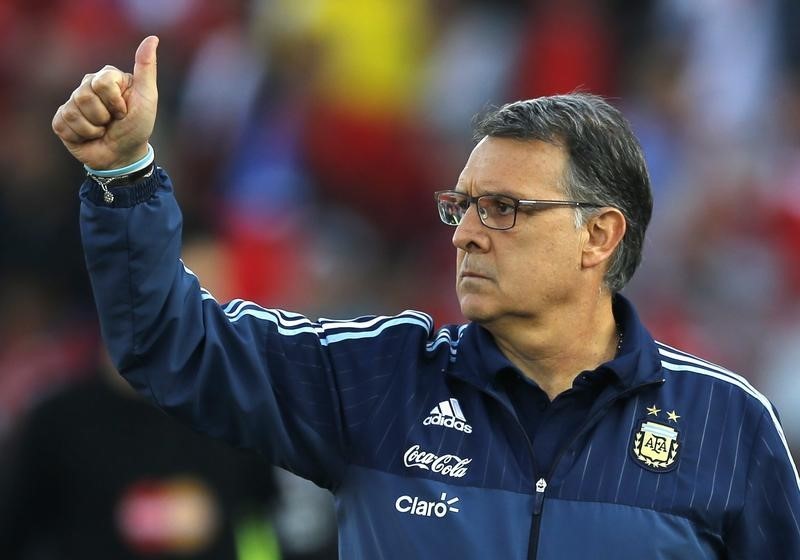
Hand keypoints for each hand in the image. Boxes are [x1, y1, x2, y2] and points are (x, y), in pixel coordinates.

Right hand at [52, 36, 158, 169]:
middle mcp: (87, 86)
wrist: (124, 156)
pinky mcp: (61, 120)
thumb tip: (152, 38)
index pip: (101, 83)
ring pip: (74, 112)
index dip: (115, 103)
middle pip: (84, 96)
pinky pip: (63, 125)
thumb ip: (146, 69)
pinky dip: (80, 136)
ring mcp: (72, 103)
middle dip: (103, 116)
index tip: (125, 111)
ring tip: (102, 130)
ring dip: (94, 128)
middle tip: (113, 122)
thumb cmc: (138, 127)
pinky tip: (89, 137)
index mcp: (107, 77)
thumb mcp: (147, 98)